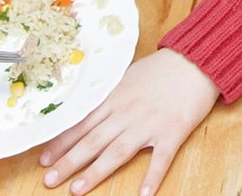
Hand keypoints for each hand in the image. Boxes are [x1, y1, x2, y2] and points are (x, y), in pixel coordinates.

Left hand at [39, 49, 217, 195]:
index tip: (43, 158)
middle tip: (49, 180)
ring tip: (76, 190)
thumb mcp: (129, 75)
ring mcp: (149, 124)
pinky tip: (144, 195)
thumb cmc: (164, 67)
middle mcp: (127, 112)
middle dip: (68, 162)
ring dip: (95, 173)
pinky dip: (152, 177)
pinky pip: (160, 159)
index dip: (61, 142)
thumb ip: (111, 94)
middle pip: (92, 141)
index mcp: (116, 97)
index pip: (81, 123)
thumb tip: (90, 107)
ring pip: (116, 152)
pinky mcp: (173, 132)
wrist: (198, 60)